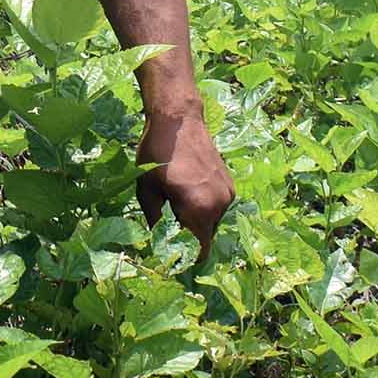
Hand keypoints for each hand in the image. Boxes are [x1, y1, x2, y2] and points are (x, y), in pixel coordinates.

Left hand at [137, 113, 233, 260]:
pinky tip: (185, 194)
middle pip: (205, 238)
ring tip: (174, 206)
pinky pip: (216, 207)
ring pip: (211, 222)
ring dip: (194, 222)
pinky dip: (202, 208)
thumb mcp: (148, 190)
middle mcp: (220, 205)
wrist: (178, 119)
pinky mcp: (229, 184)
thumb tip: (158, 243)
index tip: (169, 256)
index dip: (184, 258)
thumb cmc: (157, 153)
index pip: (199, 251)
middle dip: (187, 239)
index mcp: (200, 209)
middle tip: (165, 230)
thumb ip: (155, 221)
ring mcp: (228, 194)